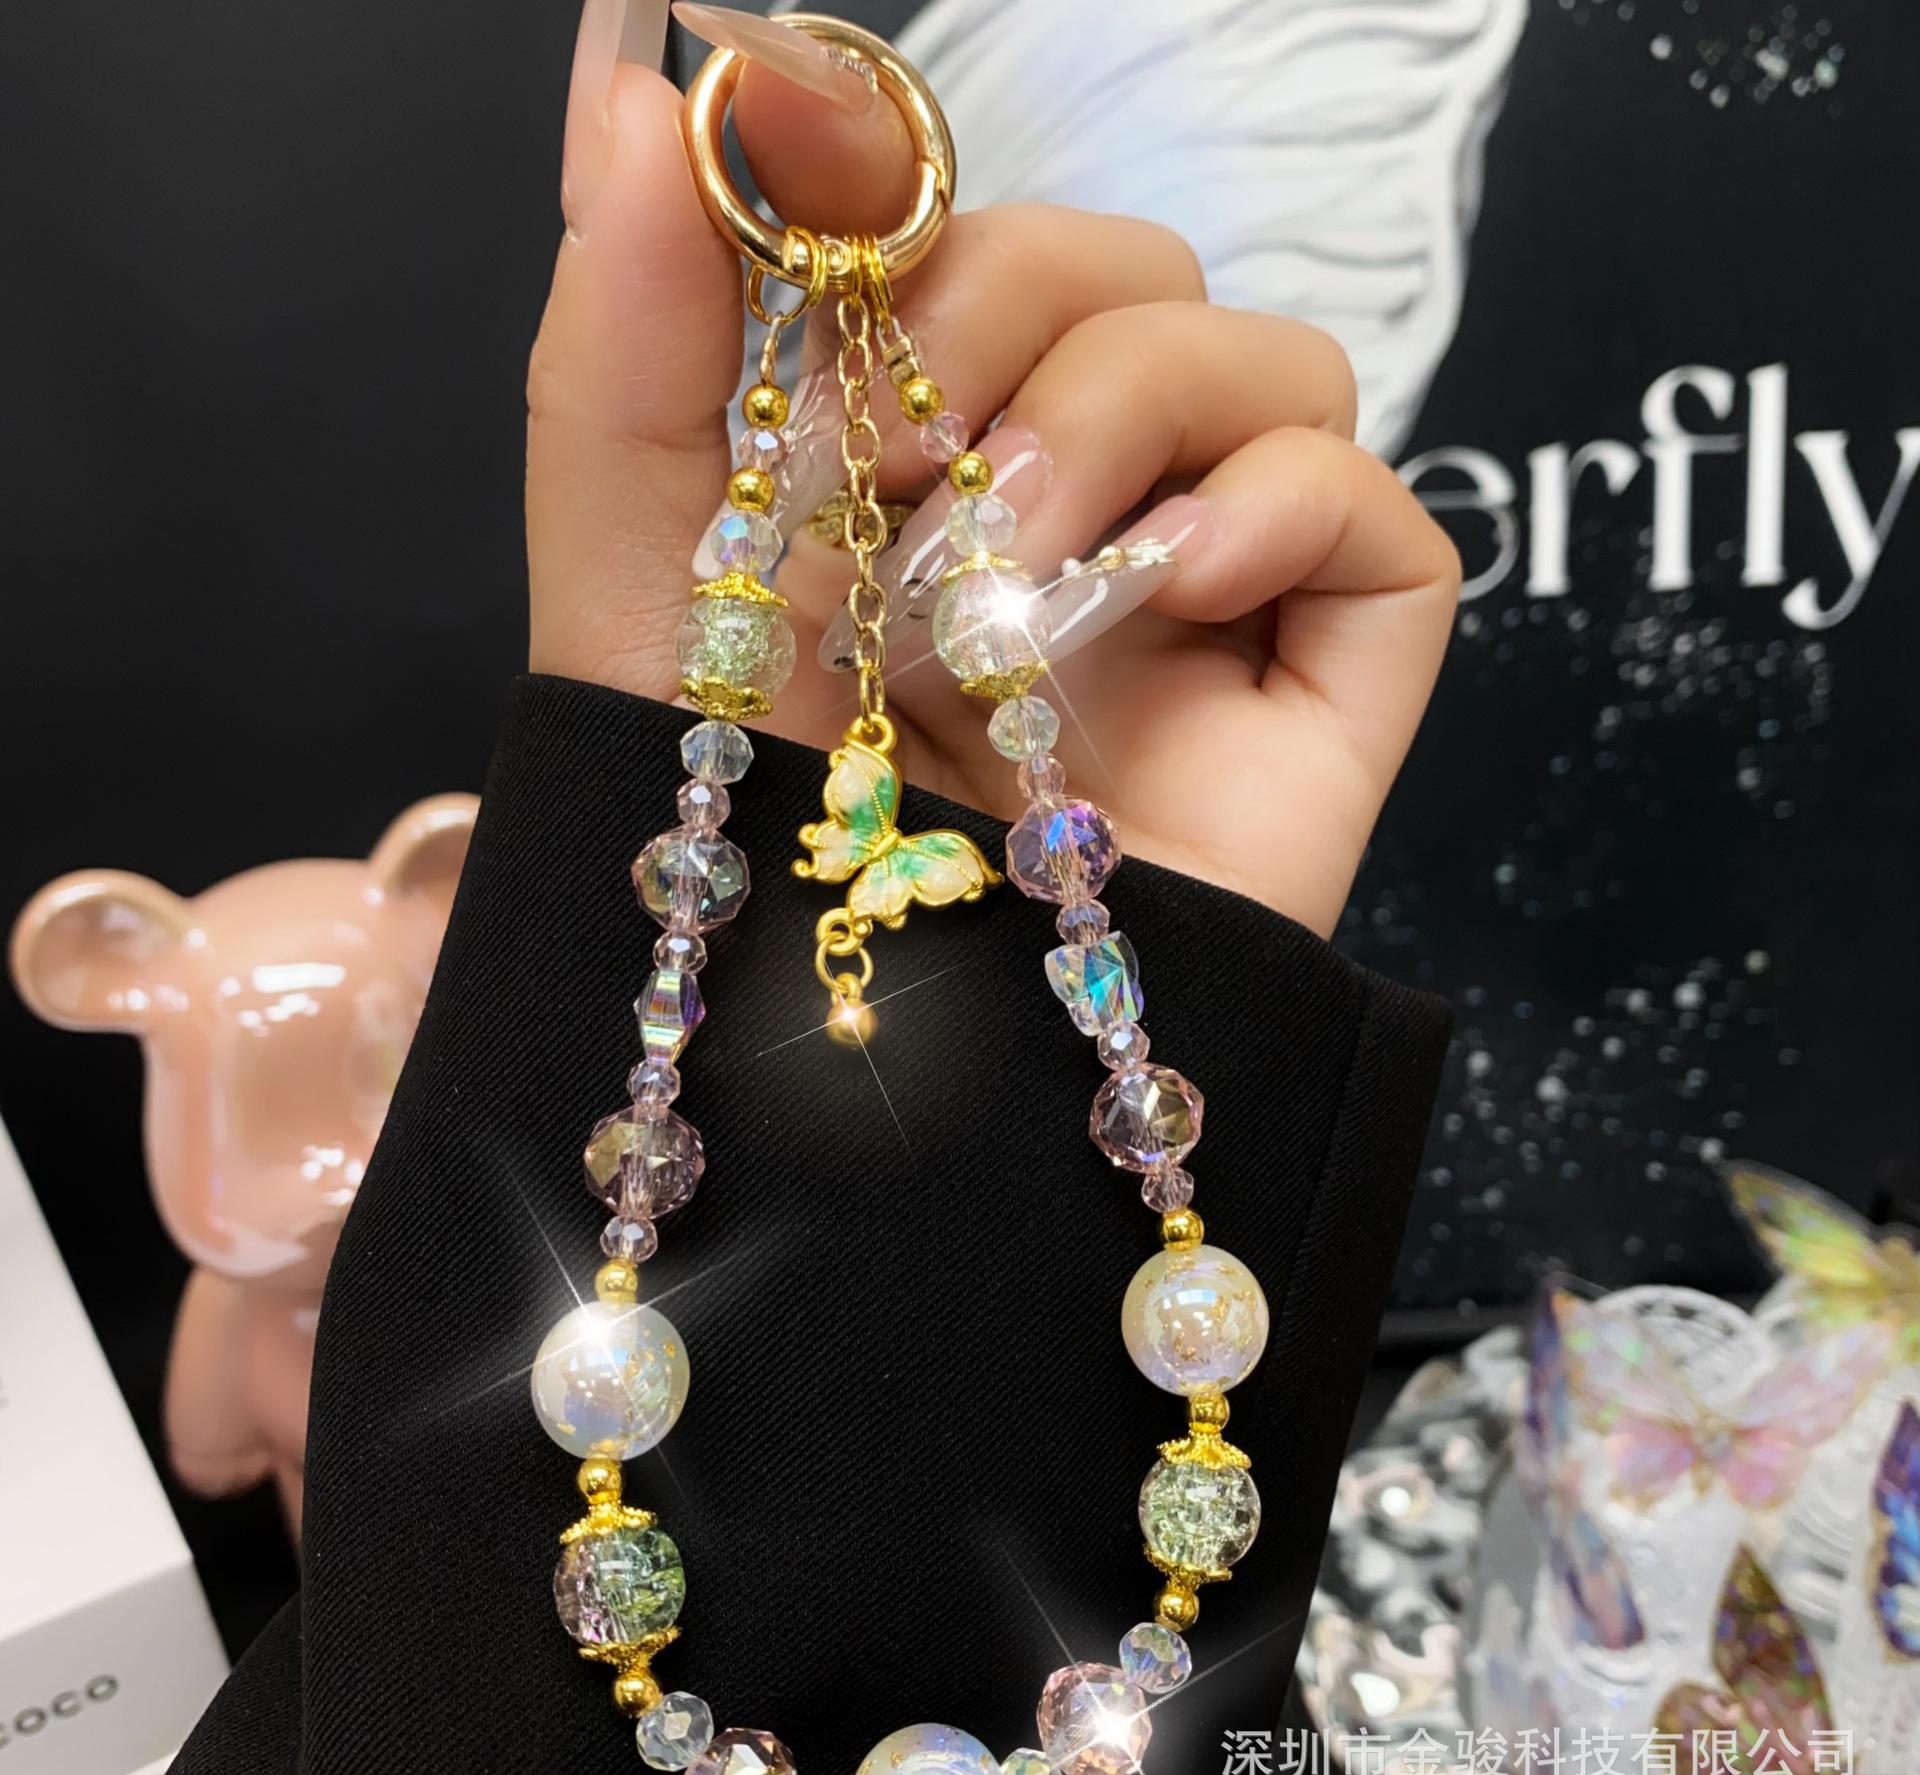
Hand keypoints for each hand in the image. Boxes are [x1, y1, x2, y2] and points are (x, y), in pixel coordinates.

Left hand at [528, 16, 1459, 936]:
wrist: (868, 1062)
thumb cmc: (742, 834)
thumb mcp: (639, 570)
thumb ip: (630, 326)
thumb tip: (633, 85)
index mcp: (927, 459)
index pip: (975, 235)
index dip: (915, 214)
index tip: (829, 263)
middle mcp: (1078, 507)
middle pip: (1132, 268)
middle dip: (1011, 317)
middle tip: (917, 468)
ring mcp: (1207, 595)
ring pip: (1270, 357)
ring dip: (1135, 411)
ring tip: (1016, 570)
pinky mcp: (1319, 682)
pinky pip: (1376, 507)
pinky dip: (1278, 503)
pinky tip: (1171, 586)